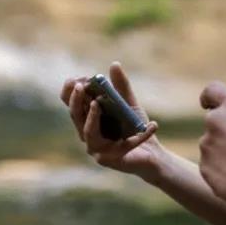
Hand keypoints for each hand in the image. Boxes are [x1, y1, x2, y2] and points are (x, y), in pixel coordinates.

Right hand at [60, 62, 161, 182]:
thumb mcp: (129, 104)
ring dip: (91, 117)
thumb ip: (121, 87)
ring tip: (97, 103)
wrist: (151, 154)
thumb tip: (114, 64)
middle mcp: (88, 134)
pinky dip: (140, 135)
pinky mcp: (109, 160)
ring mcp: (96, 148)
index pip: (73, 105)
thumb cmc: (135, 128)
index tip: (77, 79)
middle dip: (76, 100)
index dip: (71, 92)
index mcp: (89, 119)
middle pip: (75, 116)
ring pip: (88, 131)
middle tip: (80, 86)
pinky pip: (122, 146)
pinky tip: (153, 125)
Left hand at [198, 81, 225, 203]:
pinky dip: (221, 172)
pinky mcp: (204, 167)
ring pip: (211, 147)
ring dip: (223, 155)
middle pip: (213, 123)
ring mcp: (207, 144)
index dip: (209, 99)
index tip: (208, 105)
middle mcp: (216, 119)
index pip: (212, 90)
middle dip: (223, 133)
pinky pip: (210, 167)